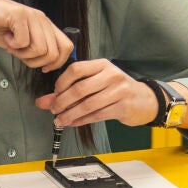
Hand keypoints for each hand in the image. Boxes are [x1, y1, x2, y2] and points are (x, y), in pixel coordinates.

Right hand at [0, 0, 73, 72]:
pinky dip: (12, 45)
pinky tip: (6, 37)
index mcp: (46, 25)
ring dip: (23, 54)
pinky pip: (23, 42)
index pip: (66, 47)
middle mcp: (42, 19)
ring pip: (40, 50)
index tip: (42, 68)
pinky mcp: (19, 15)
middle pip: (53, 54)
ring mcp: (32, 16)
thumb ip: (37, 49)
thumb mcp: (22, 41)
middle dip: (35, 62)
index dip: (57, 63)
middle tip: (20, 54)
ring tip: (12, 45)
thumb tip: (49, 65)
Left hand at [35, 60, 157, 126]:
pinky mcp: (122, 107)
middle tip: (54, 110)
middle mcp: (111, 75)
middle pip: (79, 88)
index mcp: (102, 65)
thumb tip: (43, 101)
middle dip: (62, 102)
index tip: (54, 93)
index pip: (75, 69)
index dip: (61, 82)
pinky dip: (82, 120)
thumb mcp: (95, 84)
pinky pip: (96, 115)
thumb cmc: (116, 90)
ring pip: (87, 105)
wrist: (144, 100)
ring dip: (70, 115)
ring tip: (60, 120)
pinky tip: (73, 123)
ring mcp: (118, 91)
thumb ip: (69, 90)